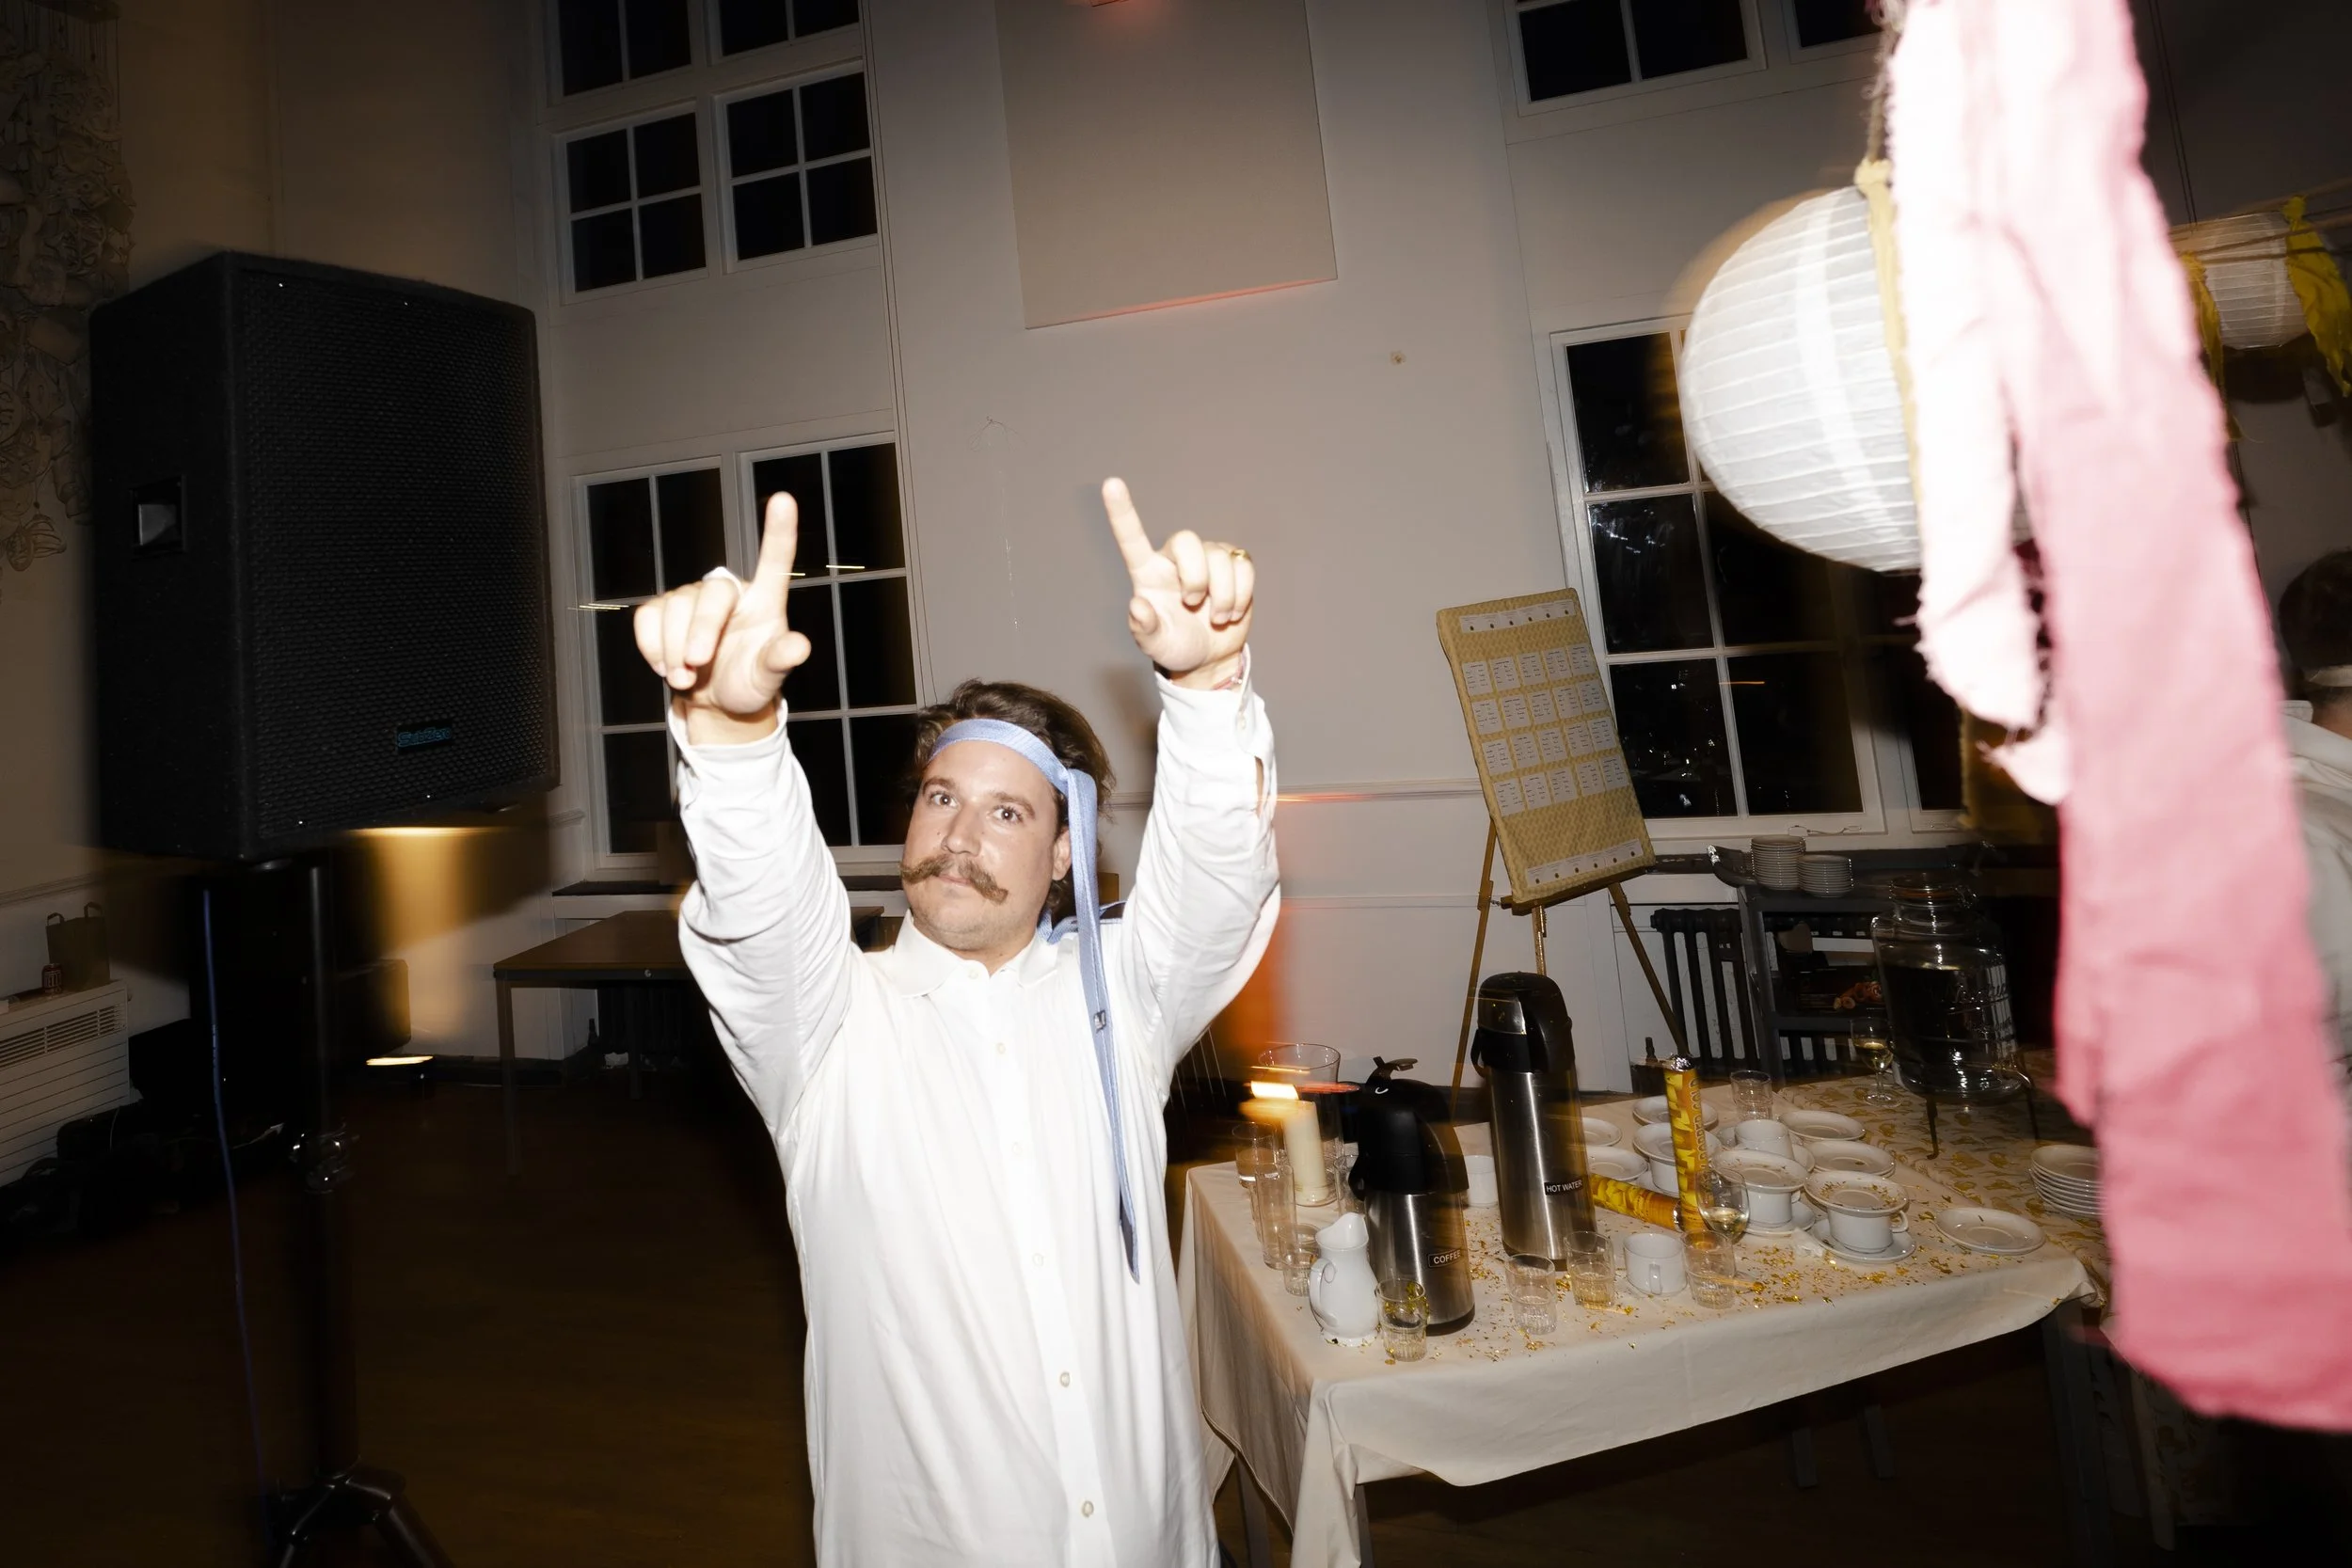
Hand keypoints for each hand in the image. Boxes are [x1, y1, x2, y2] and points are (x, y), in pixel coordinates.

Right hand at [633, 492, 812, 741]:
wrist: (714, 702)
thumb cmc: (748, 682)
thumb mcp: (768, 678)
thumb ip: (780, 659)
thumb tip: (800, 646)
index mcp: (764, 601)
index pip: (774, 560)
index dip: (778, 531)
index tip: (785, 499)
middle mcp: (728, 591)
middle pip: (710, 596)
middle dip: (699, 633)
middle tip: (696, 667)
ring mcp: (692, 598)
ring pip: (674, 609)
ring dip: (674, 651)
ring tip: (687, 678)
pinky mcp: (661, 610)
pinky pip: (647, 619)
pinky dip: (652, 648)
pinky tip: (666, 666)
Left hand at [1102, 477, 1253, 687]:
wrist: (1208, 658)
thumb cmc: (1174, 647)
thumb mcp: (1155, 645)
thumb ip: (1144, 628)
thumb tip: (1137, 606)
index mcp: (1148, 573)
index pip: (1132, 537)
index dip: (1121, 511)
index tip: (1111, 483)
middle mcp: (1176, 559)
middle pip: (1187, 541)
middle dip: (1197, 576)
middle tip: (1194, 605)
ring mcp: (1207, 559)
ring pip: (1220, 557)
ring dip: (1223, 595)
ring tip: (1217, 618)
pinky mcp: (1234, 566)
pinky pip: (1244, 565)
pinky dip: (1242, 594)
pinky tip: (1232, 612)